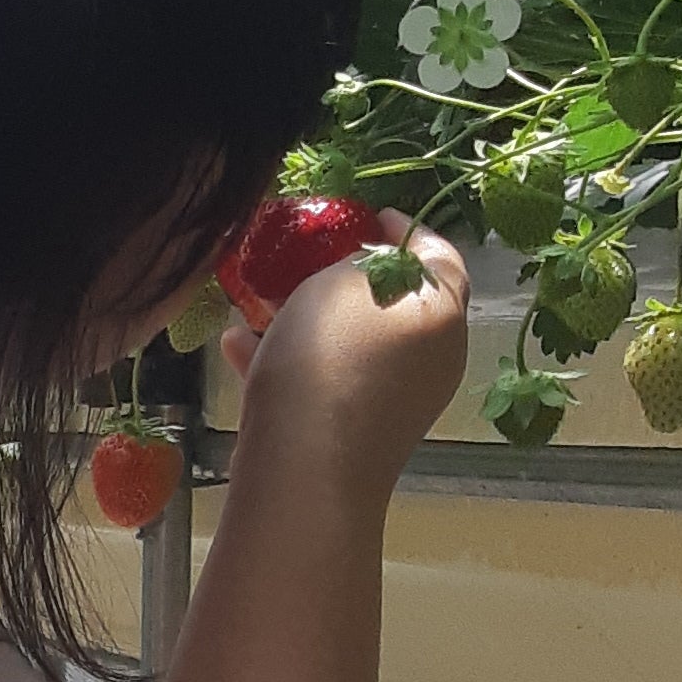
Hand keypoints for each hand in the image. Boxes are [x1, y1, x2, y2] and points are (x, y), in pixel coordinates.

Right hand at [221, 211, 469, 485]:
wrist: (304, 467)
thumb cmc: (329, 357)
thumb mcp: (342, 279)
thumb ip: (360, 261)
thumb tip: (365, 269)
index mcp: (443, 313)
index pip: (439, 255)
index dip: (406, 229)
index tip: (368, 215)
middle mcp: (432, 358)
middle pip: (397, 302)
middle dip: (349, 277)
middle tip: (307, 256)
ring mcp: (395, 401)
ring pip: (353, 342)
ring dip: (310, 318)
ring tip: (259, 301)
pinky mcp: (356, 432)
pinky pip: (325, 380)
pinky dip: (290, 360)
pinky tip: (237, 345)